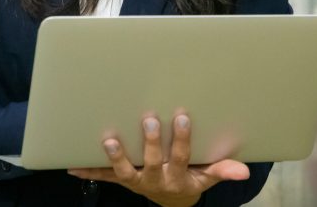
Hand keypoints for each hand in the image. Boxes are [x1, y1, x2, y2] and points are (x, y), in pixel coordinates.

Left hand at [68, 114, 249, 206]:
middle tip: (149, 120)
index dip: (181, 139)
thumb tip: (244, 171)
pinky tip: (71, 165)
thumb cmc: (190, 177)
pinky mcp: (121, 179)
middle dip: (150, 143)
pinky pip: (103, 176)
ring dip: (116, 157)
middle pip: (151, 162)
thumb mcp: (207, 176)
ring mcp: (135, 180)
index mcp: (177, 176)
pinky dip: (87, 171)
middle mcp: (154, 179)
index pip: (181, 157)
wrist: (171, 199)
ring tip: (109, 141)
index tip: (182, 117)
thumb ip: (222, 170)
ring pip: (123, 171)